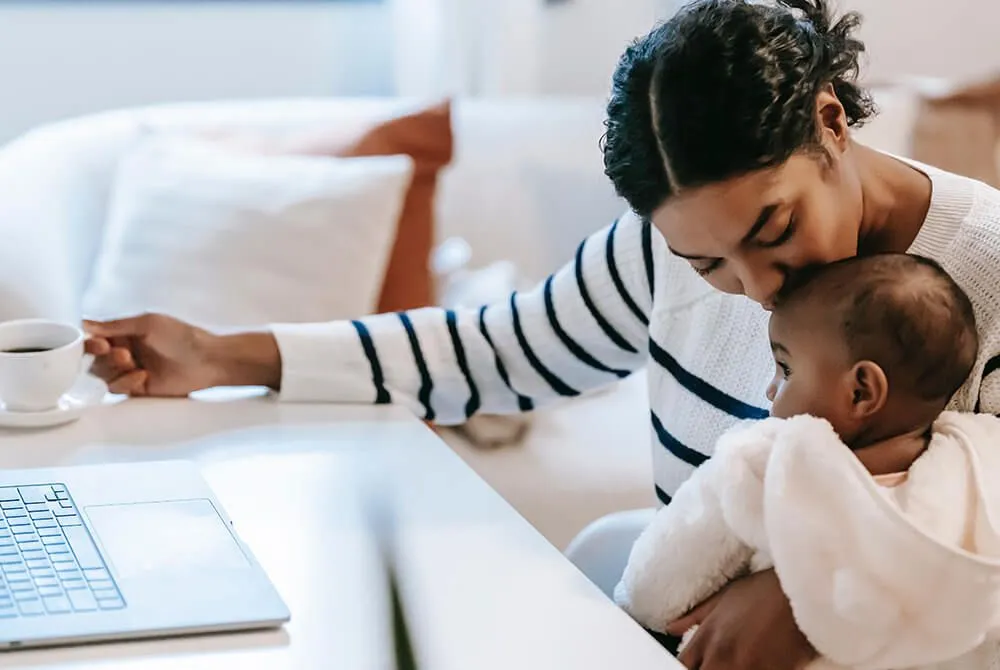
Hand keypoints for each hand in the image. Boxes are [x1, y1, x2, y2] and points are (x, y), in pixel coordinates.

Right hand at [84, 314, 223, 395]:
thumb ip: (116, 326)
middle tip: (118, 352)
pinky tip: (142, 376)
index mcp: (126, 333)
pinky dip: (126, 382)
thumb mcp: (148, 324)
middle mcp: (126, 351)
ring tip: (131, 361)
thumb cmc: (182, 337)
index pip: (96, 338)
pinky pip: (118, 388)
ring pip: (103, 374)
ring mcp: (131, 370)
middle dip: (102, 355)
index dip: (90, 342)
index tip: (99, 343)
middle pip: (95, 358)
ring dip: (113, 368)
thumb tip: (86, 324)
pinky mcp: (138, 388)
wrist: (205, 361)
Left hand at [666, 569, 815, 669]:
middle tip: (715, 665)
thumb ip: (695, 616)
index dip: (687, 669)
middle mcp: (722, 655)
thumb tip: (671, 628)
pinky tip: (755, 665)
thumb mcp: (724, 596)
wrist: (800, 592)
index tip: (694, 666)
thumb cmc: (763, 591)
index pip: (683, 666)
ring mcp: (746, 667)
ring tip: (734, 663)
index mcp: (707, 637)